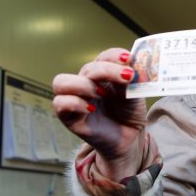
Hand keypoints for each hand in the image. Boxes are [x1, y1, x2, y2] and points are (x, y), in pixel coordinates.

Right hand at [52, 47, 146, 179]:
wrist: (129, 139)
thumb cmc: (129, 114)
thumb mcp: (135, 94)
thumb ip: (131, 80)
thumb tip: (131, 65)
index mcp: (104, 75)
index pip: (104, 57)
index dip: (114, 56)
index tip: (128, 59)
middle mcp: (87, 83)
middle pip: (86, 68)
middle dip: (106, 70)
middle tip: (125, 79)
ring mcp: (76, 99)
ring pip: (62, 82)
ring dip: (83, 85)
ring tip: (102, 95)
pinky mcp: (69, 117)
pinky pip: (60, 103)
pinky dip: (75, 103)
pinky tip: (92, 108)